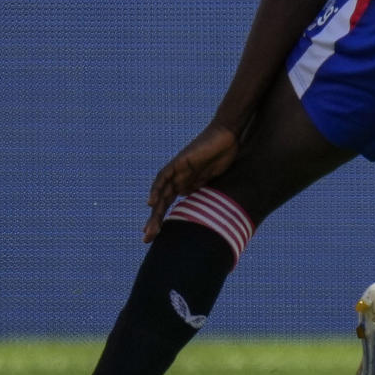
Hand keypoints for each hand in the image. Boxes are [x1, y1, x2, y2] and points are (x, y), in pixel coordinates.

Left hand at [143, 123, 240, 240]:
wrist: (228, 135)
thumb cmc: (224, 154)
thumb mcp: (213, 179)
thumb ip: (202, 190)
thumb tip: (197, 208)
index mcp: (185, 184)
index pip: (168, 205)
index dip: (161, 220)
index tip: (156, 238)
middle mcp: (178, 179)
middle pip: (161, 202)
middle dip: (155, 221)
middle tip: (147, 239)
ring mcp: (177, 170)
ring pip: (160, 193)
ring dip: (154, 211)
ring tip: (149, 229)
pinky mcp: (179, 162)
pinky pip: (163, 176)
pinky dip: (156, 189)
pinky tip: (151, 203)